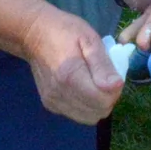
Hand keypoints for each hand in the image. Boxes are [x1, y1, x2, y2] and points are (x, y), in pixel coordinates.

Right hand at [23, 8, 124, 122]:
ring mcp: (53, 102)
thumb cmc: (64, 31)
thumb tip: (116, 86)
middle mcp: (60, 93)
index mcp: (70, 75)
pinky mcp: (50, 105)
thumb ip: (102, 64)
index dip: (114, 91)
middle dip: (108, 98)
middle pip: (98, 112)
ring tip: (95, 84)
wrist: (34, 35)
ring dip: (98, 105)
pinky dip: (86, 106)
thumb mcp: (89, 39)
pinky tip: (83, 89)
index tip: (113, 75)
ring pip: (89, 118)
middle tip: (105, 79)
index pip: (103, 101)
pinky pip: (77, 115)